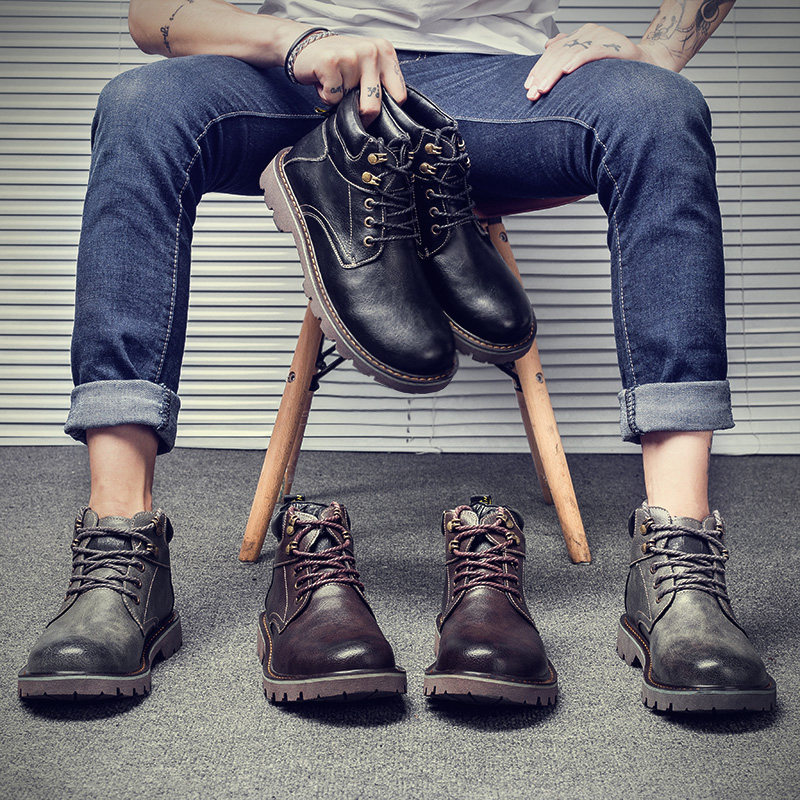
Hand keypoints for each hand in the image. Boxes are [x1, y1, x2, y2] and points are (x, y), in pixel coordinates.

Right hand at [292, 34, 405, 122]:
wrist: (306, 45)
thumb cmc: (340, 61)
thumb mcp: (368, 68)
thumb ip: (381, 85)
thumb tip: (388, 117)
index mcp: (385, 52)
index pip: (399, 96)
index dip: (385, 110)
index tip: (372, 106)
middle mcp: (372, 52)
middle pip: (374, 106)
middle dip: (360, 114)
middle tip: (349, 101)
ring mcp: (352, 55)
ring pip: (350, 103)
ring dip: (339, 99)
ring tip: (335, 82)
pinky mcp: (331, 62)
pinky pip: (333, 98)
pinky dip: (326, 96)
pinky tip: (324, 80)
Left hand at [524, 23, 672, 101]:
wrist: (647, 63)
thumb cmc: (617, 65)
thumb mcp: (588, 59)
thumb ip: (569, 51)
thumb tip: (547, 46)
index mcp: (581, 35)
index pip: (553, 52)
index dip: (539, 69)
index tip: (528, 87)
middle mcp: (588, 33)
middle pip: (558, 54)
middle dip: (542, 75)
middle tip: (531, 93)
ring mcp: (600, 36)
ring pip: (569, 54)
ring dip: (553, 74)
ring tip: (542, 88)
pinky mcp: (611, 44)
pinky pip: (590, 52)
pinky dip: (576, 62)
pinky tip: (565, 72)